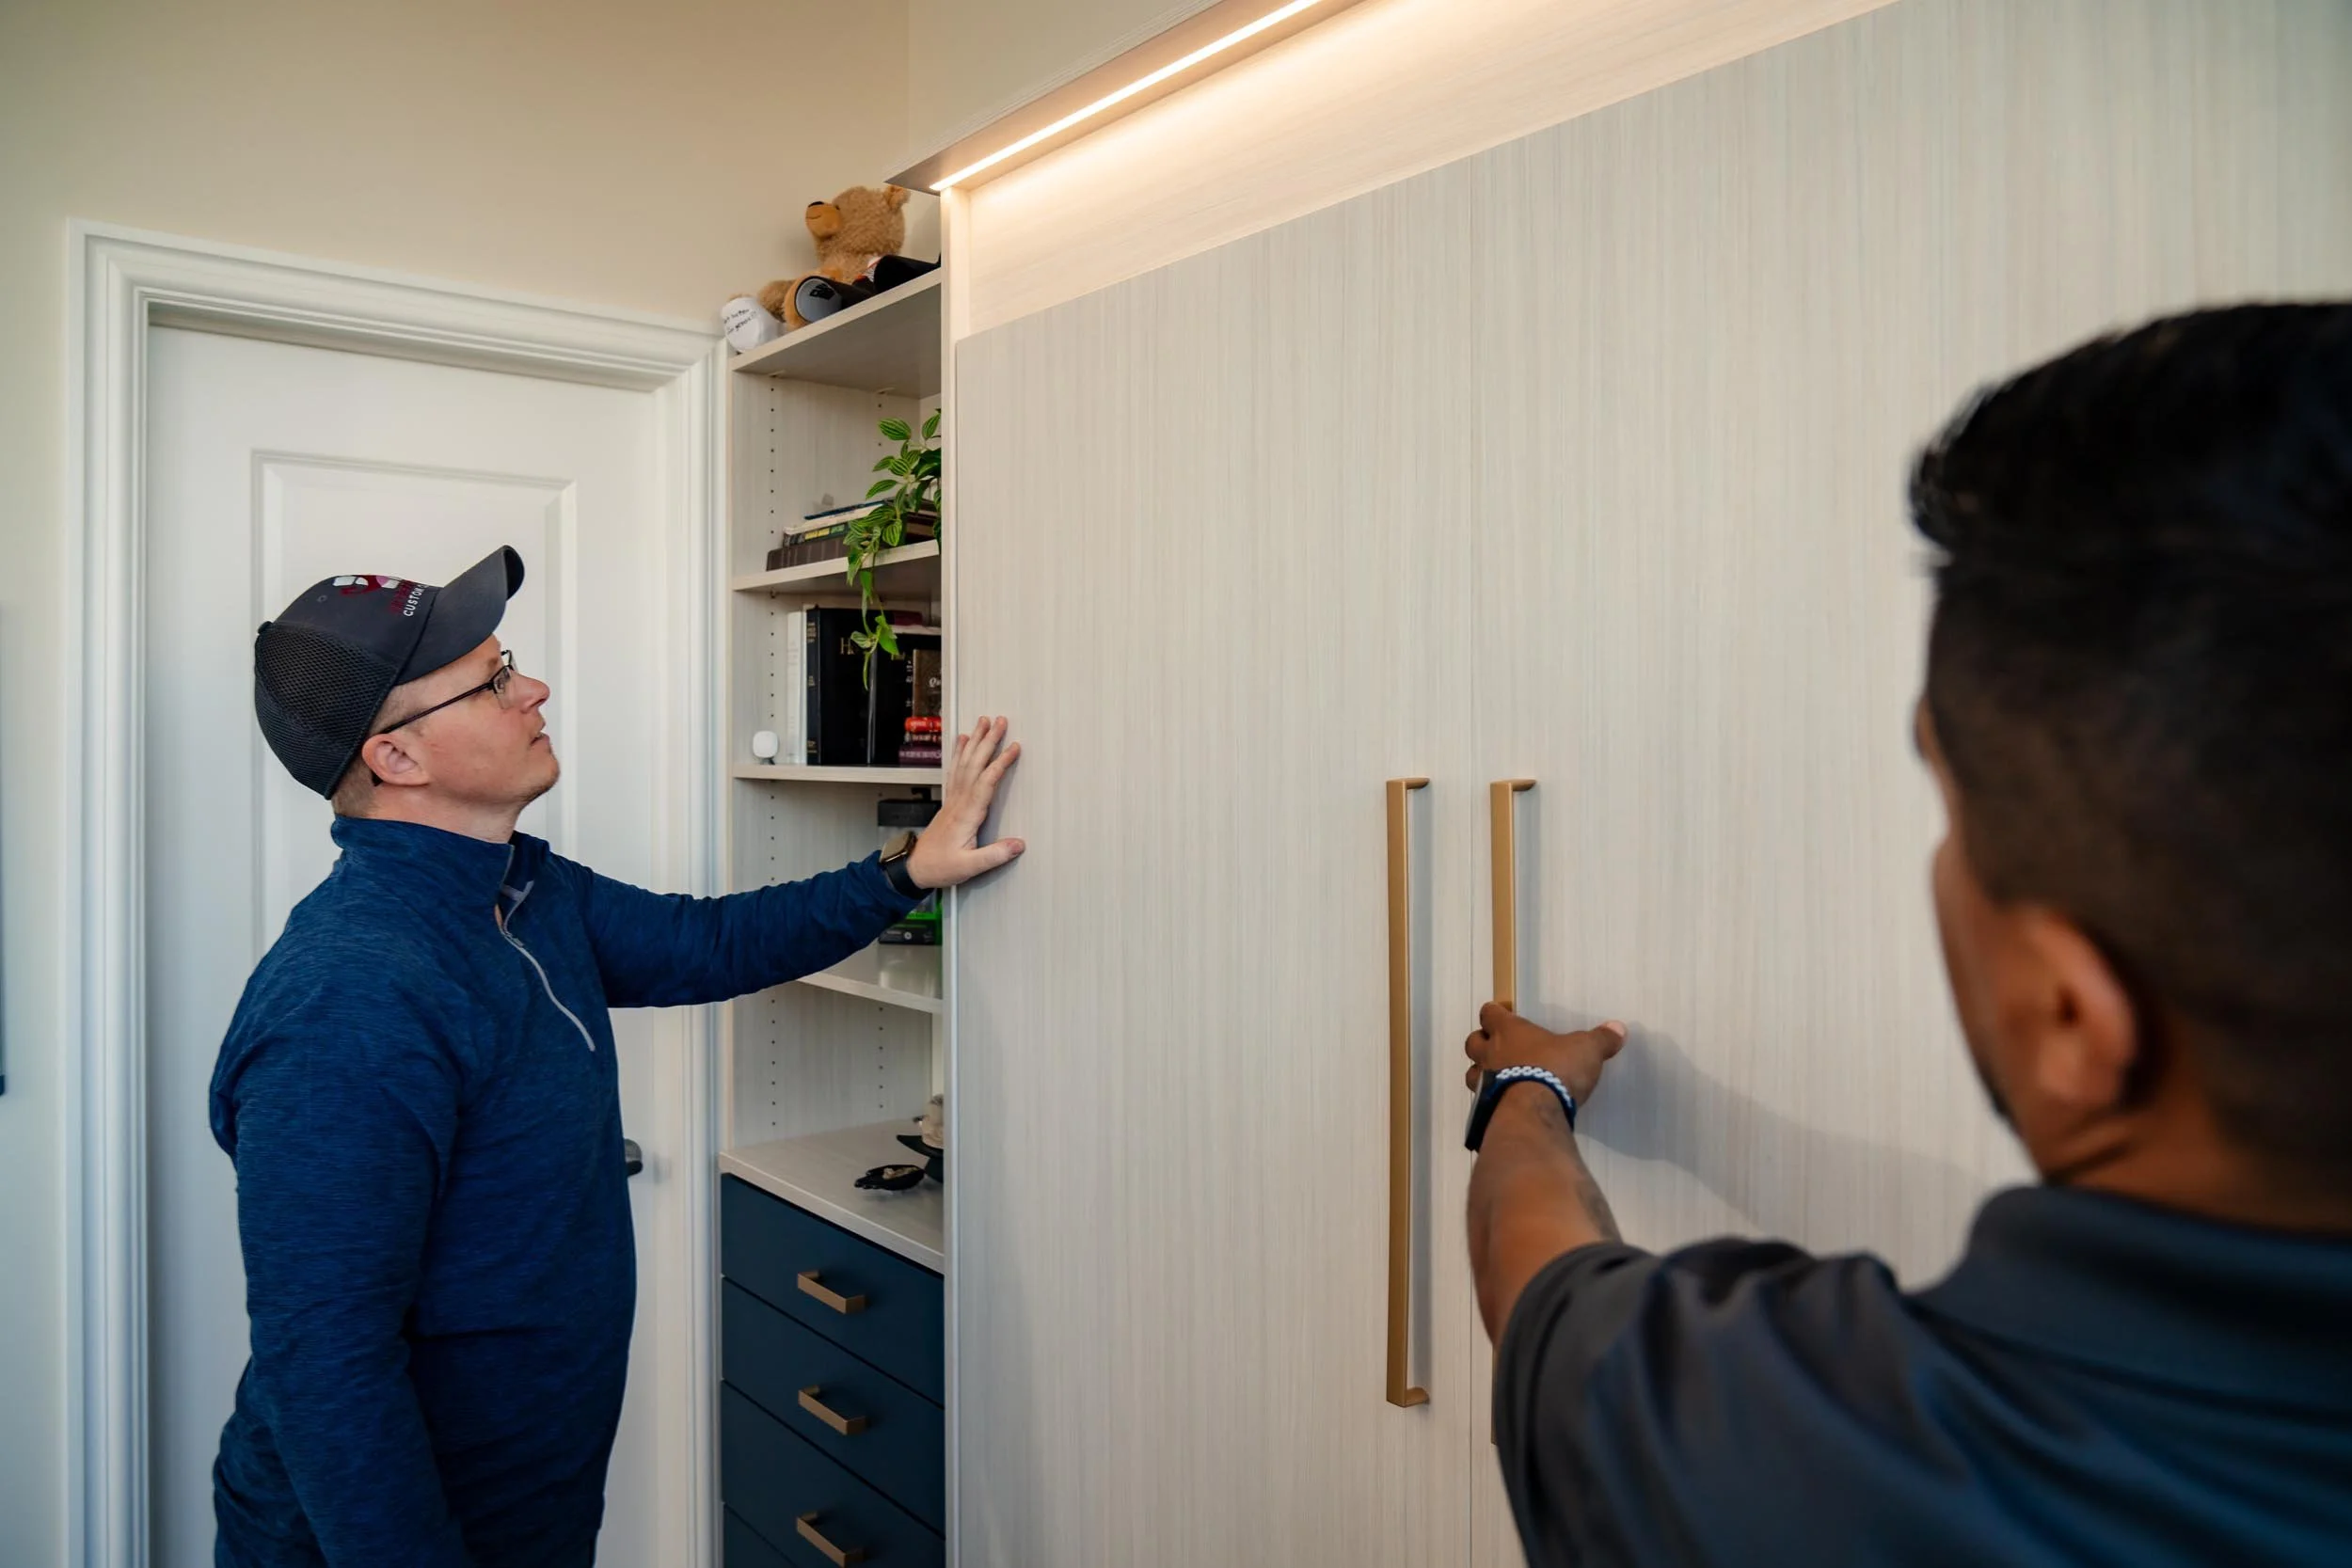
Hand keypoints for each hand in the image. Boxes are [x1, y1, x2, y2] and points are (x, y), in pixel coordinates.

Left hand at [907, 715, 1025, 889]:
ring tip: (983, 722)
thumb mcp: (969, 867)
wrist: (914, 868)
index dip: (1000, 763)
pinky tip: (962, 741)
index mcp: (966, 815)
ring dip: (975, 741)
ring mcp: (953, 800)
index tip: (1013, 748)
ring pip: (964, 763)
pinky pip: (954, 770)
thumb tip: (1019, 844)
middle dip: (988, 741)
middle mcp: (958, 802)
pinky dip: (959, 753)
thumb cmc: (940, 867)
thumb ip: (994, 855)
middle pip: (975, 764)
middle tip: (1000, 721)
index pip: (986, 782)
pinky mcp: (950, 802)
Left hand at [1463, 1003, 1627, 1103]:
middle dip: (1482, 1042)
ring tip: (1497, 1079)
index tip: (1501, 1014)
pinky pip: (1480, 1102)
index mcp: (1510, 1032)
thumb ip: (1601, 1039)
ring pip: (1471, 1073)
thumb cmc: (1555, 1070)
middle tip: (1497, 1047)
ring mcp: (1483, 1083)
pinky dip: (1487, 1102)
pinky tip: (1502, 1107)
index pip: (1490, 1013)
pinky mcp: (1484, 1109)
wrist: (1534, 1112)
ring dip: (1480, 1073)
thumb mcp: (1586, 1051)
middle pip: (1473, 1042)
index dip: (1495, 1013)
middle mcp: (1490, 1054)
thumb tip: (1618, 1028)